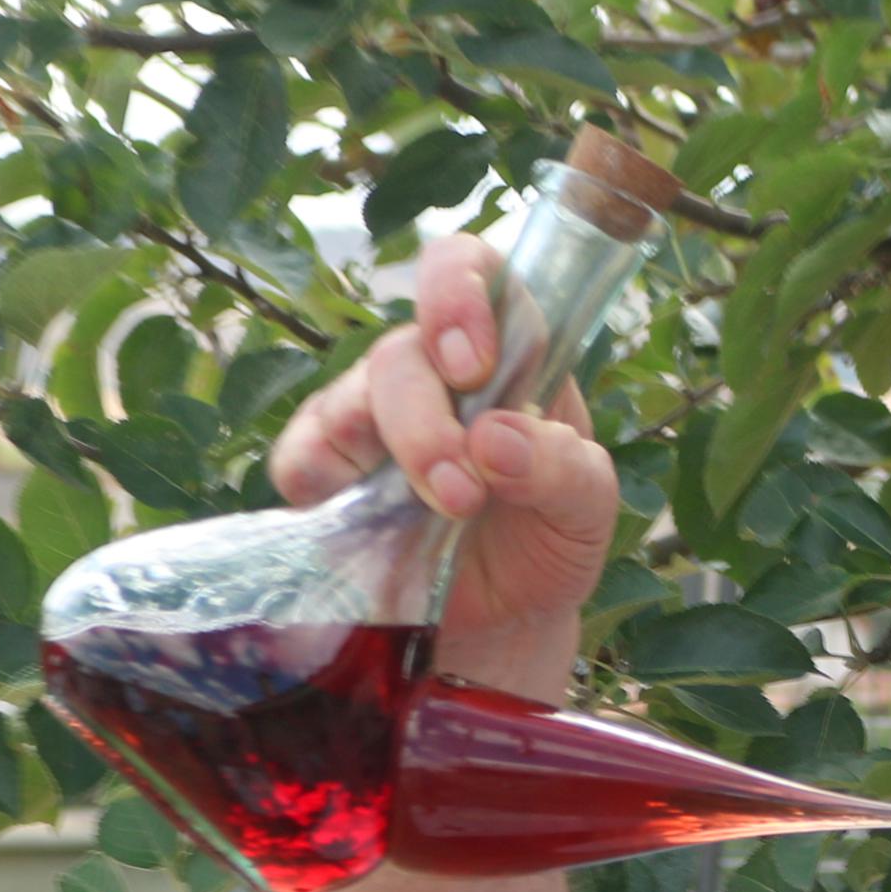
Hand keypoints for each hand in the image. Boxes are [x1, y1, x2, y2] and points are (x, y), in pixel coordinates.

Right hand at [270, 231, 623, 670]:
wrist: (507, 619)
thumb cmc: (548, 541)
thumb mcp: (588, 511)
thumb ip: (564, 467)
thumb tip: (494, 438)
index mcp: (505, 356)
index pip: (470, 272)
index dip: (459, 292)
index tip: (473, 364)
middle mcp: (430, 374)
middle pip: (402, 353)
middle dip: (429, 422)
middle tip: (465, 492)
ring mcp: (369, 417)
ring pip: (351, 397)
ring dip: (398, 451)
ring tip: (448, 511)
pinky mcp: (324, 470)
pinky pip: (302, 455)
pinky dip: (328, 484)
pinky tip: (370, 521)